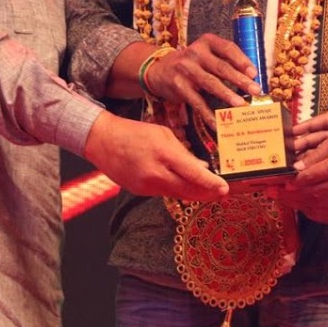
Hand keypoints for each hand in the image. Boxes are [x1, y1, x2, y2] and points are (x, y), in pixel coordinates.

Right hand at [82, 112, 228, 200]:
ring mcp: (146, 186)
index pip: (193, 174)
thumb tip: (202, 167)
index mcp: (163, 154)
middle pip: (188, 191)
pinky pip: (164, 193)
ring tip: (208, 190)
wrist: (102, 141)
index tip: (225, 188)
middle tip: (221, 193)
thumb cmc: (134, 132)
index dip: (211, 184)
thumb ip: (183, 153)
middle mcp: (154, 174)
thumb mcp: (163, 135)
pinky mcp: (140, 192)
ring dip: (193, 193)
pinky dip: (176, 189)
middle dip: (207, 193)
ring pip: (177, 194)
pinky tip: (184, 185)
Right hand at [143, 33, 259, 127]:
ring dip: (227, 95)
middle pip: (221, 67)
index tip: (254, 73)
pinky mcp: (179, 86)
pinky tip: (219, 123)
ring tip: (241, 104)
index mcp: (207, 42)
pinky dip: (209, 114)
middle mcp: (195, 53)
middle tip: (255, 90)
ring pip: (210, 83)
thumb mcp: (206, 54)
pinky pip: (197, 102)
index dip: (242, 61)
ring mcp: (186, 69)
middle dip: (240, 80)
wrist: (158, 69)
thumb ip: (225, 61)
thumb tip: (251, 79)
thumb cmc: (192, 63)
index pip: (228, 48)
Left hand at [282, 120, 327, 227]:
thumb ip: (314, 157)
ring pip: (318, 209)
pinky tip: (309, 206)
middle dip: (288, 196)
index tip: (275, 183)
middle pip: (308, 197)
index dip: (287, 184)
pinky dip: (318, 214)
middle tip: (273, 193)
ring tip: (287, 199)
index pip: (304, 181)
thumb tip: (295, 169)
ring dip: (300, 205)